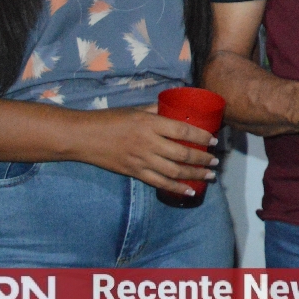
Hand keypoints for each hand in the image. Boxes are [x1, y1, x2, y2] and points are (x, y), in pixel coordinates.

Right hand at [72, 106, 218, 196]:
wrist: (83, 137)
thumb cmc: (110, 119)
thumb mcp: (136, 109)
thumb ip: (157, 110)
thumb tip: (177, 108)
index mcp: (150, 124)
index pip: (183, 130)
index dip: (201, 136)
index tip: (214, 140)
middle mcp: (148, 143)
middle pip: (182, 153)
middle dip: (203, 158)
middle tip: (216, 160)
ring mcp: (141, 160)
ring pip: (174, 170)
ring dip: (195, 174)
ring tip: (210, 175)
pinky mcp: (134, 172)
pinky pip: (159, 182)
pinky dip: (176, 187)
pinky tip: (190, 190)